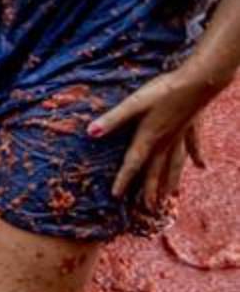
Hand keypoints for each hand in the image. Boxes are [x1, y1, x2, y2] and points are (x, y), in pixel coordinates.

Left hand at [89, 68, 217, 207]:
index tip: (117, 197)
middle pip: (157, 171)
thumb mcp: (133, 103)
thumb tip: (89, 133)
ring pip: (176, 164)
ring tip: (173, 198)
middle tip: (149, 210)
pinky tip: (203, 167)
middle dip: (152, 191)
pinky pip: (193, 147)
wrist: (199, 81)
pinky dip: (197, 157)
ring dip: (172, 181)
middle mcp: (166, 141)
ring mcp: (181, 135)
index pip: (132, 164)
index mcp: (149, 138)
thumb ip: (112, 119)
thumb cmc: (164, 91)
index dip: (123, 180)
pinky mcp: (192, 126)